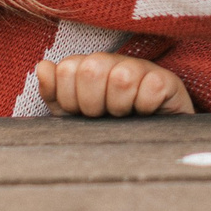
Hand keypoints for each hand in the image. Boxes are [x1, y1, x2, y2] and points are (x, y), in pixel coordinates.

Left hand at [35, 53, 194, 116]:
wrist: (151, 147)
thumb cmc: (109, 130)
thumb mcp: (74, 118)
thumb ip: (54, 94)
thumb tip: (43, 66)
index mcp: (88, 67)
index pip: (66, 69)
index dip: (70, 99)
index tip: (82, 113)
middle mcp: (114, 63)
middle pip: (91, 69)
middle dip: (92, 103)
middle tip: (104, 115)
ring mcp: (141, 69)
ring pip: (121, 78)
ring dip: (120, 106)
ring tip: (126, 115)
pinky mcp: (167, 81)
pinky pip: (151, 88)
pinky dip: (145, 106)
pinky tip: (146, 112)